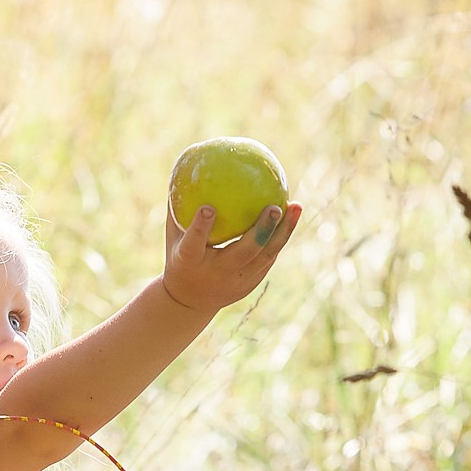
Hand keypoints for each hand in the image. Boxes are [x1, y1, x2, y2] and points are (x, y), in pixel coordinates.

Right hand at [161, 198, 301, 314]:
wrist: (189, 302)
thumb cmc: (180, 258)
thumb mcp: (174, 236)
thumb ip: (178, 208)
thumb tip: (183, 169)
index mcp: (189, 262)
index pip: (194, 245)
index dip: (200, 228)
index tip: (208, 208)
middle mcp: (216, 273)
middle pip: (243, 252)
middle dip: (261, 231)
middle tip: (274, 207)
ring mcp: (237, 281)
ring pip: (265, 255)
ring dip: (283, 231)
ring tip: (296, 206)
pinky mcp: (251, 283)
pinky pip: (269, 256)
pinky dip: (281, 236)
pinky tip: (292, 214)